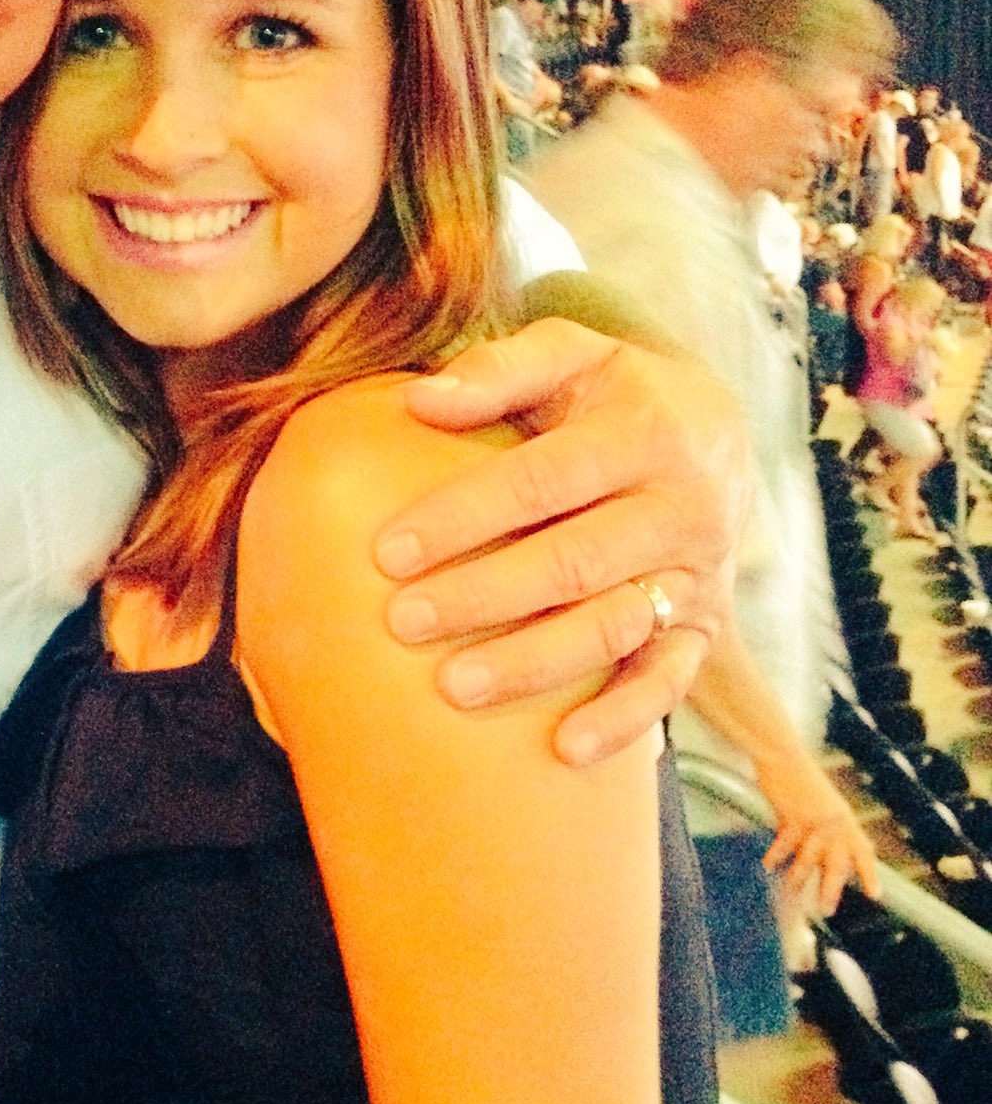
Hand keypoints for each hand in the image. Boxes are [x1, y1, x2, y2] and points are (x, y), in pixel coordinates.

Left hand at [373, 318, 748, 766]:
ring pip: (616, 627)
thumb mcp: (571, 353)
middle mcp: (681, 507)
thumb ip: (499, 368)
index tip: (387, 550)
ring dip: (535, 663)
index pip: (542, 480)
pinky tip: (564, 750)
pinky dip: (624, 721)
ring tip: (452, 687)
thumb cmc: (611, 392)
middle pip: (575, 561)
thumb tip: (419, 399)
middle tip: (401, 621)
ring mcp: (697, 573)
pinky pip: (670, 682)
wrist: (715, 432)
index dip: (464, 515)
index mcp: (645, 431)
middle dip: (484, 595)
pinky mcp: (705, 627)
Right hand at [755, 749, 879, 916]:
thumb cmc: (800, 777)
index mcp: (845, 819)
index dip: (869, 874)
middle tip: (826, 910)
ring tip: (792, 894)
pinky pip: (784, 844)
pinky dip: (776, 856)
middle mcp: (834, 823)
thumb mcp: (825, 801)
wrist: (783, 755)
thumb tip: (831, 851)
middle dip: (831, 889)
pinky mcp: (792, 817)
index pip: (863, 851)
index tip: (875, 895)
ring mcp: (813, 821)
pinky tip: (768, 865)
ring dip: (799, 880)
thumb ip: (831, 824)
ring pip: (808, 860)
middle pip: (836, 864)